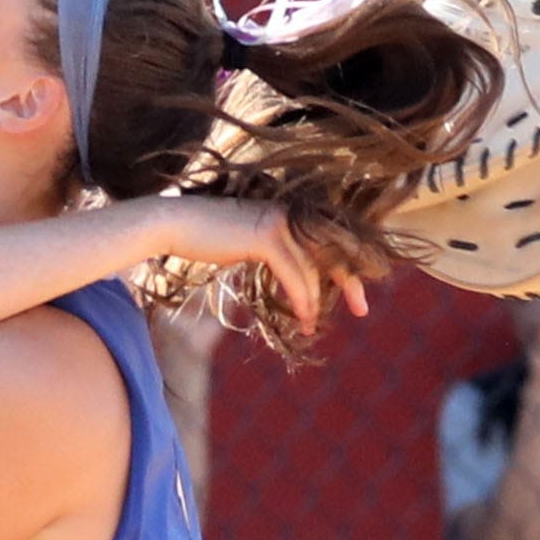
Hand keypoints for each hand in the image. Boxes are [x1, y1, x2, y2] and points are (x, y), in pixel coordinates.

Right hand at [145, 196, 356, 332]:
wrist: (175, 225)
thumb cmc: (206, 237)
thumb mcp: (248, 243)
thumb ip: (273, 251)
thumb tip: (292, 276)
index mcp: (292, 214)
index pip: (331, 241)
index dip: (346, 267)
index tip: (354, 294)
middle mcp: (293, 214)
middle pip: (335, 250)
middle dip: (351, 282)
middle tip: (363, 309)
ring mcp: (281, 223)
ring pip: (313, 269)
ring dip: (315, 303)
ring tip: (310, 326)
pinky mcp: (266, 237)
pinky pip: (294, 274)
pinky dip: (301, 299)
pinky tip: (303, 316)